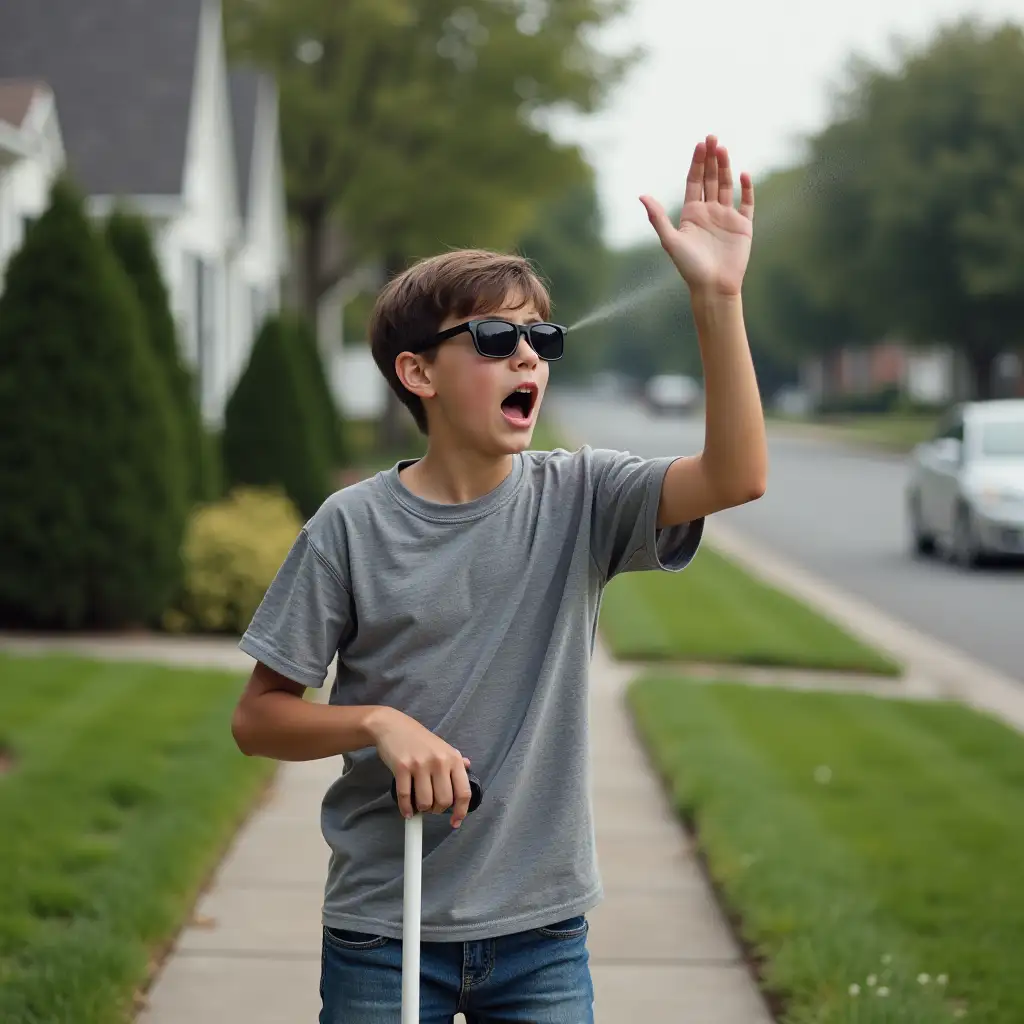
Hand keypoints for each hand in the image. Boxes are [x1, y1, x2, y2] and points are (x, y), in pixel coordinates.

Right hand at [369, 708, 473, 826]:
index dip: (461, 811)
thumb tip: (468, 767)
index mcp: (453, 758)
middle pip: (444, 801)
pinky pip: (405, 797)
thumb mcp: (442, 747)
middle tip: (431, 806)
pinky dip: (406, 809)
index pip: (464, 792)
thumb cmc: (419, 739)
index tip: (455, 822)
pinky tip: (407, 810)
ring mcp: (420, 764)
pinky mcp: (402, 767)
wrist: (393, 726)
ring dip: (421, 809)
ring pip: (425, 802)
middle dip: (437, 810)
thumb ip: (456, 761)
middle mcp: (439, 761)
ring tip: (418, 804)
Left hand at [640, 134, 753, 296]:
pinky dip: (746, 188)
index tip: (700, 144)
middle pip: (710, 179)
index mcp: (691, 213)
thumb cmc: (689, 267)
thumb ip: (657, 217)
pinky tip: (743, 174)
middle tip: (712, 137)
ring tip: (724, 148)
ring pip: (727, 186)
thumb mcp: (670, 241)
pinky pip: (746, 202)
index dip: (697, 162)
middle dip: (711, 158)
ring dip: (726, 167)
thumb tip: (641, 195)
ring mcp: (726, 217)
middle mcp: (709, 212)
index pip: (694, 181)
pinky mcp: (743, 226)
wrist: (713, 287)